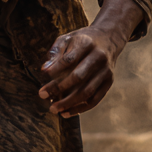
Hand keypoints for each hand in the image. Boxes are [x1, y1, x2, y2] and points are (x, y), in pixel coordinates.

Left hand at [38, 0, 143, 116]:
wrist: (108, 38)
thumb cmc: (82, 40)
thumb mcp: (68, 38)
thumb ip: (56, 52)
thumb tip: (45, 70)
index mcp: (87, 43)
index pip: (69, 59)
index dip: (56, 68)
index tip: (43, 74)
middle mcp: (99, 57)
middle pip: (78, 76)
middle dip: (59, 88)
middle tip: (42, 95)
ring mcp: (106, 71)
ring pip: (87, 91)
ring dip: (69, 103)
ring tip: (53, 109)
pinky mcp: (109, 82)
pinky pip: (95, 99)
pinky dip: (81, 108)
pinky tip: (67, 112)